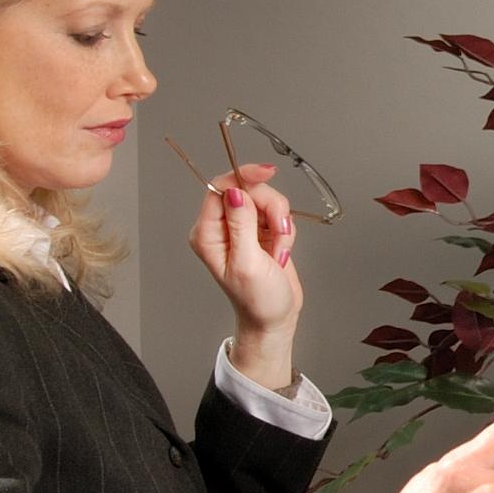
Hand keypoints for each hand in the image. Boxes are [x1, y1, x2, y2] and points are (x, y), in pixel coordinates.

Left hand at [191, 162, 302, 392]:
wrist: (275, 319)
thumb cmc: (257, 301)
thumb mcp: (248, 263)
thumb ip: (241, 225)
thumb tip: (236, 192)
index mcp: (208, 233)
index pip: (221, 188)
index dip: (244, 177)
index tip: (267, 173)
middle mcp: (222, 227)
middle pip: (249, 190)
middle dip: (270, 208)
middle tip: (278, 233)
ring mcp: (242, 228)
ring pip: (266, 200)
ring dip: (280, 221)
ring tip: (279, 249)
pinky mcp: (261, 231)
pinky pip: (277, 213)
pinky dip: (285, 229)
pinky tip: (281, 250)